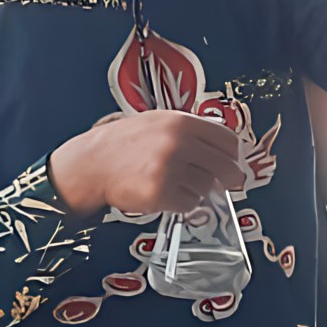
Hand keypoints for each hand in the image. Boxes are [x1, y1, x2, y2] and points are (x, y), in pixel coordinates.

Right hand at [49, 110, 244, 217]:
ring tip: (175, 183)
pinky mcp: (160, 193)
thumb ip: (190, 131)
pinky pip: (189, 204)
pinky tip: (167, 194)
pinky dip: (182, 203)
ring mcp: (169, 169)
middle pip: (225, 166)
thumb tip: (224, 148)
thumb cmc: (124, 144)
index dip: (233, 154)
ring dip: (197, 190)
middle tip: (229, 183)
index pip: (227, 139)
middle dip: (229, 178)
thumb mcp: (159, 122)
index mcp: (181, 122)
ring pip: (206, 187)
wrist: (92, 163)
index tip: (233, 162)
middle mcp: (178, 143)